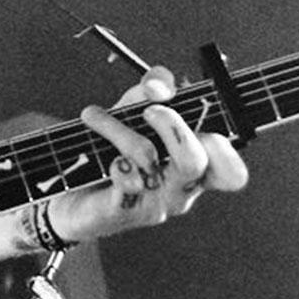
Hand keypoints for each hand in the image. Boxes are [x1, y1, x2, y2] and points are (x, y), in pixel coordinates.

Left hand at [49, 66, 247, 242]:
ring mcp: (152, 205)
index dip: (224, 149)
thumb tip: (159, 86)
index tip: (196, 122)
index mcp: (195, 169)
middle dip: (171, 124)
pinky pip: (123, 180)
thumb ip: (151, 91)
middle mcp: (180, 191)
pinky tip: (100, 153)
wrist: (68, 193)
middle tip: (149, 111)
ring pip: (148, 159)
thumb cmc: (109, 151)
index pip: (230, 172)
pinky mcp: (121, 212)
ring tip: (95, 117)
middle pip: (195, 161)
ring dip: (119, 128)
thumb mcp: (133, 113)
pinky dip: (109, 155)